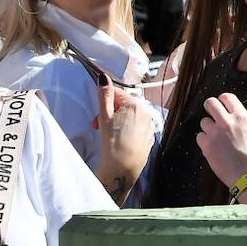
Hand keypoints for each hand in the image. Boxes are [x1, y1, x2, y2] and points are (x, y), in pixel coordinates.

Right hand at [94, 84, 152, 202]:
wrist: (123, 168)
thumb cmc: (112, 142)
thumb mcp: (104, 116)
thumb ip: (104, 95)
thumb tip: (103, 77)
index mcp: (135, 104)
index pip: (117, 94)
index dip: (104, 104)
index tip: (97, 117)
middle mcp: (146, 112)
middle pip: (124, 105)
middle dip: (110, 113)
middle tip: (100, 126)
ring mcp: (149, 125)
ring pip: (130, 116)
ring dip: (118, 122)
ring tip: (109, 134)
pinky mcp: (149, 137)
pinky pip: (136, 127)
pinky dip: (127, 130)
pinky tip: (119, 141)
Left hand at [195, 92, 246, 187]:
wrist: (246, 173)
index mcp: (241, 117)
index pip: (227, 97)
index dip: (222, 99)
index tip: (222, 105)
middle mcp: (227, 122)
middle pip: (210, 103)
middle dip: (209, 107)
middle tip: (212, 114)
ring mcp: (215, 133)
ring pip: (203, 121)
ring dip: (208, 128)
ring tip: (216, 137)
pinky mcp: (206, 144)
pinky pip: (199, 136)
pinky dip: (204, 141)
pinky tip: (212, 146)